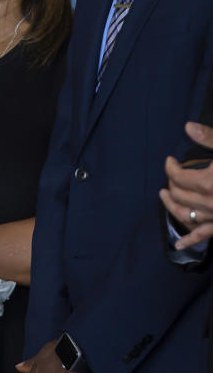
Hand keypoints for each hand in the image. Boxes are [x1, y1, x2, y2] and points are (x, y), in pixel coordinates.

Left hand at [160, 122, 212, 248]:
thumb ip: (210, 139)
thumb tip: (187, 127)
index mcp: (209, 182)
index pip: (178, 176)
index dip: (170, 167)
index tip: (171, 160)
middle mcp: (210, 203)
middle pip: (178, 195)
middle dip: (171, 184)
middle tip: (170, 175)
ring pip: (185, 216)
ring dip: (171, 207)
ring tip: (164, 196)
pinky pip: (205, 236)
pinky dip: (190, 240)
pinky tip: (178, 245)